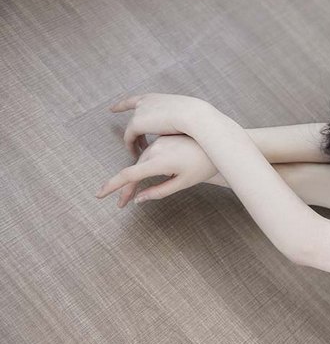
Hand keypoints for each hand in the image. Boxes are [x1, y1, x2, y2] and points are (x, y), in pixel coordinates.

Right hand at [94, 134, 218, 206]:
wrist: (214, 147)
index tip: (99, 194)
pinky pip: (148, 155)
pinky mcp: (161, 140)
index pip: (129, 175)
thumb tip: (138, 199)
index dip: (112, 186)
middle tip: (121, 203)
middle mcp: (155, 150)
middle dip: (126, 188)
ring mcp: (158, 143)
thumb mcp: (181, 184)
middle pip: (134, 171)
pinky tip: (150, 176)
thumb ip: (158, 192)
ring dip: (136, 177)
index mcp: (159, 162)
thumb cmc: (201, 168)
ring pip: (140, 162)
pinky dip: (145, 166)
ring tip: (133, 193)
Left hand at [109, 92, 210, 157]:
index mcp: (155, 98)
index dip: (123, 104)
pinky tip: (137, 155)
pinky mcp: (137, 124)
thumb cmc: (197, 118)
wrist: (194, 116)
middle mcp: (144, 102)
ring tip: (138, 153)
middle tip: (127, 134)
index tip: (113, 108)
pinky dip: (132, 147)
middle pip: (131, 112)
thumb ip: (180, 119)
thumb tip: (185, 127)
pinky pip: (129, 138)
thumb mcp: (187, 115)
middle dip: (129, 122)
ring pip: (131, 129)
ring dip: (134, 141)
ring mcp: (140, 112)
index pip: (135, 99)